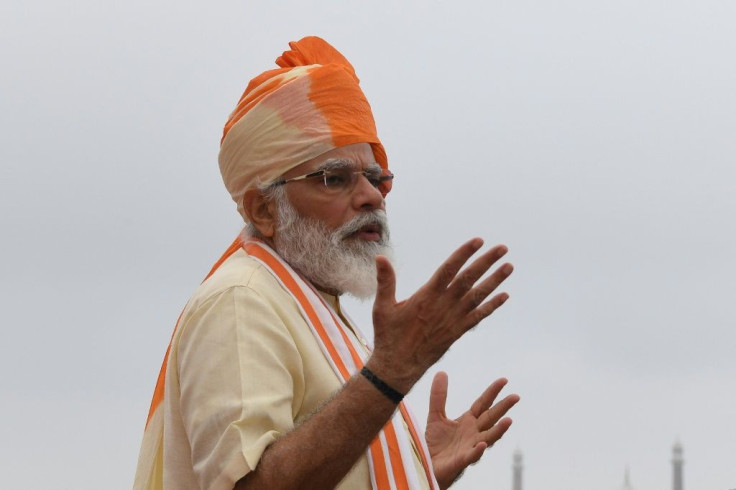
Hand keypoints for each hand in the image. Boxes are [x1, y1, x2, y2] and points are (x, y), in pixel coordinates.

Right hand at [367, 239, 512, 391]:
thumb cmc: (388, 335)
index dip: (464, 254)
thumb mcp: (382, 307)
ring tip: (509, 266)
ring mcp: (453, 320)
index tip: (478, 241)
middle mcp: (443, 306)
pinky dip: (492, 306)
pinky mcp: (457, 332)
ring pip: (478, 296)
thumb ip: (385, 281)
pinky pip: (478, 317)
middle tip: (503, 248)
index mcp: (426, 296)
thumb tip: (380, 258)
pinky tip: (504, 296)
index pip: (449, 270)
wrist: (398, 367)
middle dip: (486, 262)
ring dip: (494, 281)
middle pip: (469, 279)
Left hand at [425, 373, 519, 488]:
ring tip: (509, 421)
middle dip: (503, 408)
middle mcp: (473, 433)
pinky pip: (471, 456)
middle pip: (491, 418)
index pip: (483, 404)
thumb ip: (439, 396)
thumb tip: (442, 372)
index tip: (504, 380)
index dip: (492, 392)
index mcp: (468, 421)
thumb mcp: (435, 416)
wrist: (427, 465)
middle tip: (516, 396)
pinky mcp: (461, 461)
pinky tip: (482, 445)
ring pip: (488, 438)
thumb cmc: (435, 443)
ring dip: (498, 431)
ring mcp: (469, 447)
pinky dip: (477, 451)